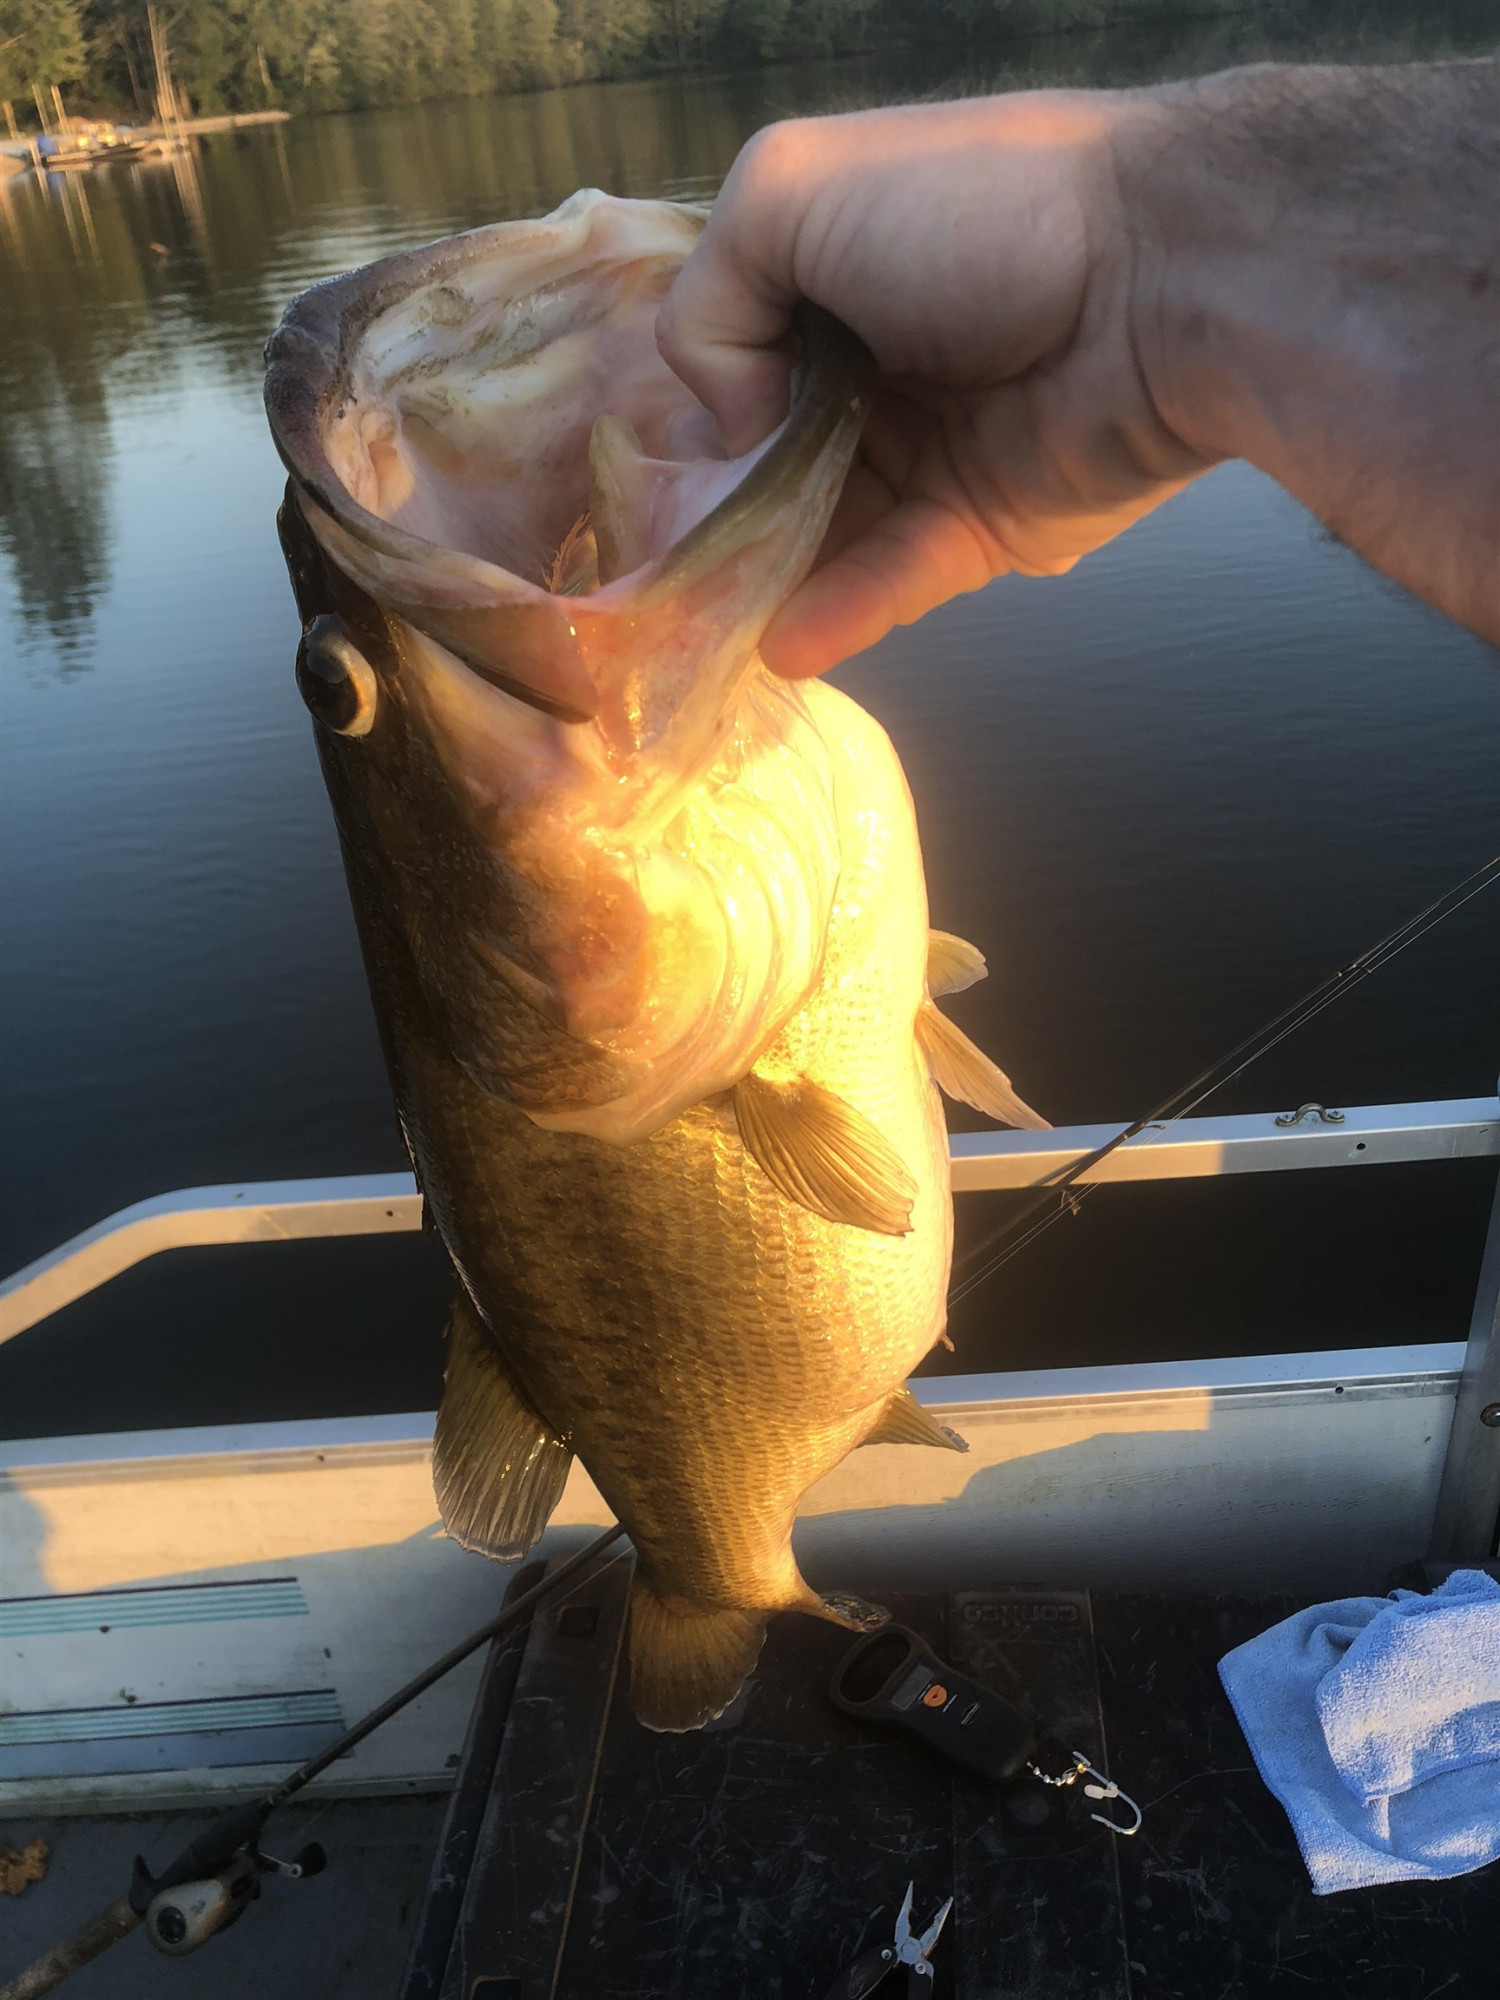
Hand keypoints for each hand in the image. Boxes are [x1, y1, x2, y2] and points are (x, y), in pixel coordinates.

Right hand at [657, 94, 1208, 676]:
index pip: (735, 361)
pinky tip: (786, 642)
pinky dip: (840, 612)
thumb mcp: (791, 191)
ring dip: (769, 583)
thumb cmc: (979, 208)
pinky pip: (896, 577)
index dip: (697, 416)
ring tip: (713, 631)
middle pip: (772, 464)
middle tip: (669, 583)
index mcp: (831, 278)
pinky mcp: (983, 527)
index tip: (656, 478)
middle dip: (722, 521)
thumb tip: (736, 419)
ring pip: (826, 534)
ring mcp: (929, 452)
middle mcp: (875, 366)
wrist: (1162, 273)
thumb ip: (712, 302)